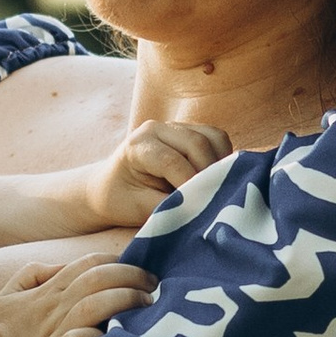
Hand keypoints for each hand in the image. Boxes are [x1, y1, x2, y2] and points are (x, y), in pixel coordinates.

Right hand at [0, 254, 152, 336]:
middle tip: (153, 285)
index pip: (87, 263)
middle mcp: (55, 306)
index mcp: (48, 289)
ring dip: (125, 299)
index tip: (139, 269)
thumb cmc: (2, 332)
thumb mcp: (8, 293)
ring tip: (148, 305)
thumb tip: (64, 264)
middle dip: (130, 276)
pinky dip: (101, 336)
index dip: (116, 261)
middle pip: (98, 278)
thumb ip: (34, 272)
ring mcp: (55, 331)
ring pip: (96, 304)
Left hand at [88, 116, 232, 231]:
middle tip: (214, 200)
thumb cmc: (121, 199)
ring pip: (213, 138)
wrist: (112, 186)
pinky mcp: (191, 131)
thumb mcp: (138, 209)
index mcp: (138, 145)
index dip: (190, 184)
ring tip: (215, 189)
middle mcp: (156, 128)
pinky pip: (218, 140)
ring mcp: (175, 127)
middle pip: (197, 144)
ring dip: (220, 165)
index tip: (201, 206)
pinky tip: (216, 179)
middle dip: (209, 174)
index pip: (172, 161)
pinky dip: (224, 159)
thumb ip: (168, 208)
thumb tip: (199, 209)